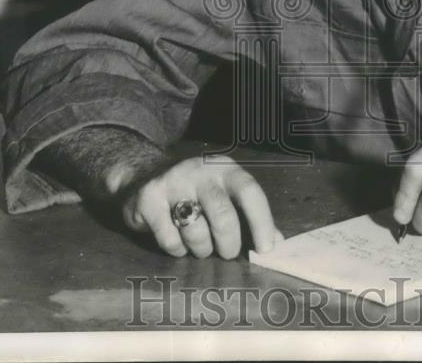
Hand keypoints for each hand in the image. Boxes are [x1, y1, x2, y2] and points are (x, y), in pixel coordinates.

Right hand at [120, 154, 280, 258]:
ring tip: (200, 245)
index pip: (250, 192)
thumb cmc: (196, 191)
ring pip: (195, 231)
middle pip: (223, 215)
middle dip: (228, 243)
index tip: (266, 249)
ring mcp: (173, 182)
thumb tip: (277, 245)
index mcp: (226, 168)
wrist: (145, 175)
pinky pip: (170, 239)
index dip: (261, 221)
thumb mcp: (226, 194)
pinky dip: (177, 249)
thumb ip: (251, 217)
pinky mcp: (149, 199)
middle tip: (227, 253)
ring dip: (201, 249)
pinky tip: (177, 240)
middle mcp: (200, 171)